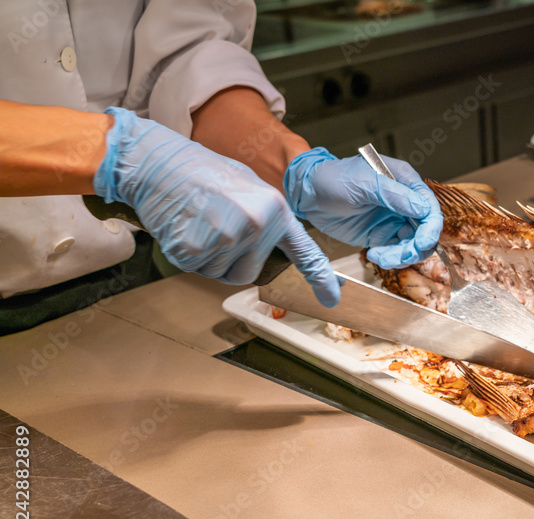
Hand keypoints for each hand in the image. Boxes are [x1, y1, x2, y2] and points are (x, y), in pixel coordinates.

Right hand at [93, 107, 341, 305]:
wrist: (155, 161)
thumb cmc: (199, 170)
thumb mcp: (248, 186)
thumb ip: (266, 217)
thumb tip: (271, 243)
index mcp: (273, 208)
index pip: (302, 250)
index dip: (319, 277)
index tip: (332, 298)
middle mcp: (254, 226)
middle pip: (251, 271)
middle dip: (233, 259)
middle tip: (216, 226)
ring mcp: (225, 240)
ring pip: (223, 274)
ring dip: (210, 258)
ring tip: (200, 222)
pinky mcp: (194, 251)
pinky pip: (198, 269)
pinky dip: (189, 255)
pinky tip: (184, 227)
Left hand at [282, 147, 442, 268]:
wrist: (309, 194)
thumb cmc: (334, 179)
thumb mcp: (363, 182)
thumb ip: (394, 195)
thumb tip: (423, 209)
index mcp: (404, 181)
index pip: (429, 206)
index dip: (431, 227)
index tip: (422, 242)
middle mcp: (404, 201)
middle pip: (425, 230)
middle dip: (416, 247)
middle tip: (399, 257)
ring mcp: (394, 220)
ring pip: (412, 245)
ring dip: (400, 256)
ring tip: (379, 257)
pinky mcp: (382, 235)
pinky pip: (396, 252)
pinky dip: (389, 258)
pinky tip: (373, 254)